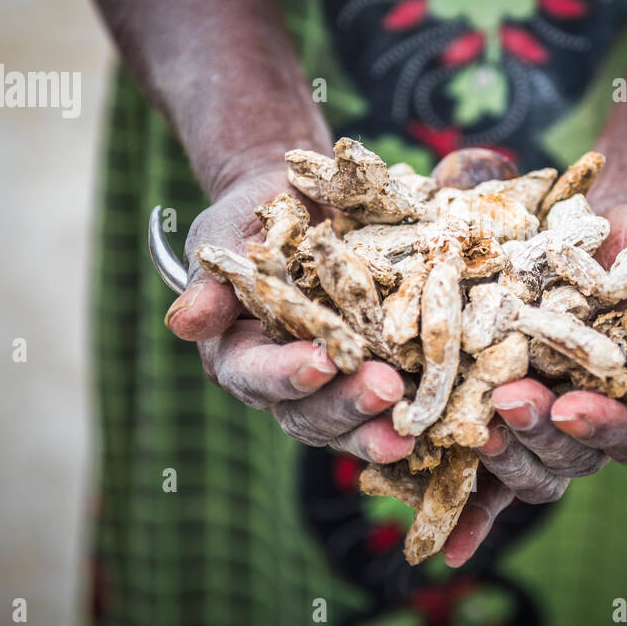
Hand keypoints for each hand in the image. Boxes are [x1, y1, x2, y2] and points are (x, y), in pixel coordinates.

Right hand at [164, 171, 413, 463]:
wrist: (304, 199)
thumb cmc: (254, 216)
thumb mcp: (225, 236)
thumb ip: (210, 280)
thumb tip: (182, 322)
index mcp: (240, 355)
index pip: (257, 375)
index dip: (287, 374)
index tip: (320, 361)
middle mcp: (286, 383)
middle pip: (309, 414)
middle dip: (347, 405)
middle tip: (385, 390)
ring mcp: (335, 386)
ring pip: (353, 423)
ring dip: (382, 426)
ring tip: (414, 421)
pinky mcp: (377, 374)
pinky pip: (395, 408)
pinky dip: (417, 414)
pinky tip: (444, 414)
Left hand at [443, 201, 626, 566]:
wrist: (598, 234)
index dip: (606, 427)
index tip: (573, 408)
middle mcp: (599, 426)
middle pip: (571, 457)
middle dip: (539, 436)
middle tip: (507, 402)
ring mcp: (548, 425)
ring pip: (528, 469)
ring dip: (500, 458)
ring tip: (470, 424)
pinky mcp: (505, 417)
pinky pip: (485, 475)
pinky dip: (467, 509)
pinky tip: (446, 545)